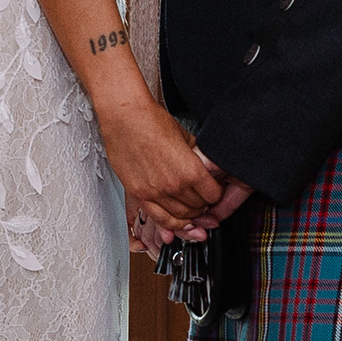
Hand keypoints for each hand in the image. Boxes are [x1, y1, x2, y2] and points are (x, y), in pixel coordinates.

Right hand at [101, 106, 225, 235]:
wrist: (125, 117)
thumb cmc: (152, 121)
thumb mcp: (186, 136)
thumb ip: (198, 156)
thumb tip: (207, 165)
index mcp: (190, 170)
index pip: (213, 195)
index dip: (216, 192)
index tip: (214, 189)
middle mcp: (174, 186)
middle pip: (199, 208)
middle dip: (203, 203)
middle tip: (201, 197)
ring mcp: (155, 193)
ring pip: (181, 217)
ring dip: (189, 213)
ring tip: (189, 205)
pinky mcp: (139, 194)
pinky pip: (160, 219)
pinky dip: (172, 223)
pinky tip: (177, 218)